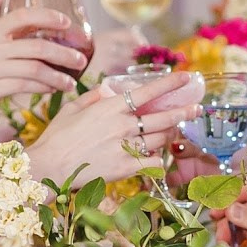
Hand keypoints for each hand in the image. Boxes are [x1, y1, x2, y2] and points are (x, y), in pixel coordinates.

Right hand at [0, 9, 86, 116]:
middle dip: (65, 52)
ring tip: (72, 82)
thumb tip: (20, 48)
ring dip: (59, 76)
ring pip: (35, 68)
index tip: (66, 21)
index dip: (48, 15)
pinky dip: (42, 88)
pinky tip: (52, 90)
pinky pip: (23, 87)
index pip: (23, 15)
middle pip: (38, 44)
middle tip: (80, 59)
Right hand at [26, 73, 197, 183]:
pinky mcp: (125, 168)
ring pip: (160, 139)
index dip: (171, 84)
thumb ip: (93, 97)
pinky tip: (157, 156)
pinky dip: (158, 159)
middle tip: (197, 108)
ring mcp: (125, 147)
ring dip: (170, 134)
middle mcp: (122, 126)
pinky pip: (153, 162)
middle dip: (184, 111)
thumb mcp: (72, 109)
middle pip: (163, 117)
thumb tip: (107, 88)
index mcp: (111, 107)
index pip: (149, 92)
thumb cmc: (57, 137)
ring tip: (175, 130)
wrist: (49, 166)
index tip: (186, 78)